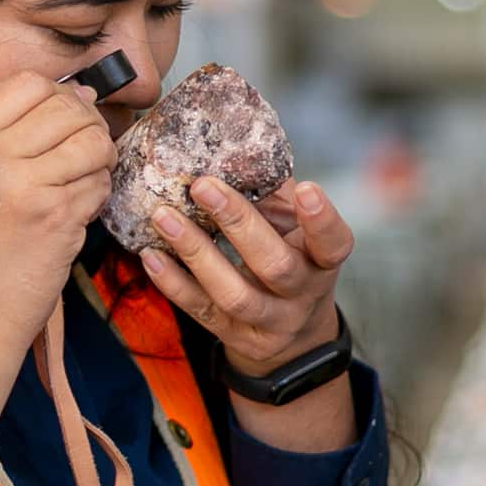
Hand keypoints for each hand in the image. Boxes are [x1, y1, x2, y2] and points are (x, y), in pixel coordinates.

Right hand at [0, 73, 114, 441]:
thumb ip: (14, 134)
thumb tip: (83, 94)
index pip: (28, 83)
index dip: (60, 98)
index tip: (65, 125)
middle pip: (67, 107)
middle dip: (87, 129)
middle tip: (81, 161)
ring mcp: (20, 183)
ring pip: (92, 140)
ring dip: (98, 163)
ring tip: (79, 189)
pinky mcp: (54, 214)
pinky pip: (99, 183)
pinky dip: (97, 198)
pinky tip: (75, 218)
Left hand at [140, 176, 354, 374]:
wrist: (292, 334)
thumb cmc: (289, 258)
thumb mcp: (294, 231)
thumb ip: (273, 194)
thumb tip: (232, 149)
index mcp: (322, 262)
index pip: (333, 244)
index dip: (321, 220)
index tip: (307, 188)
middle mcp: (301, 295)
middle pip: (275, 265)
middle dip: (238, 223)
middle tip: (201, 185)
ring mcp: (268, 322)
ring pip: (233, 293)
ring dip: (195, 252)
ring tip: (163, 216)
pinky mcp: (233, 336)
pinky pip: (200, 310)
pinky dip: (173, 282)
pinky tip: (151, 254)